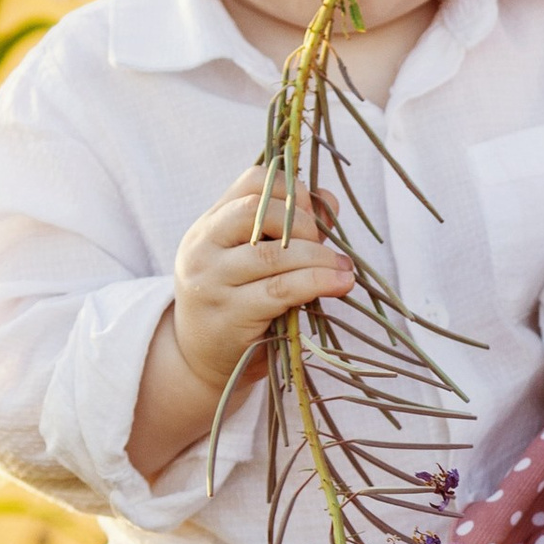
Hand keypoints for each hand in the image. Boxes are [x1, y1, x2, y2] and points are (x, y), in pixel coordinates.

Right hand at [173, 168, 352, 398]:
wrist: (200, 361)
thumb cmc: (238, 304)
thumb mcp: (254, 260)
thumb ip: (287, 227)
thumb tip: (328, 200)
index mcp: (209, 225)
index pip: (251, 182)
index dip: (291, 189)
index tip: (315, 213)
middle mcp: (202, 248)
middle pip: (256, 211)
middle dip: (303, 223)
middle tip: (326, 246)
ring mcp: (211, 282)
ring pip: (272, 254)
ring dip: (318, 257)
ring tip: (343, 268)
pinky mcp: (229, 315)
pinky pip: (280, 290)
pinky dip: (317, 282)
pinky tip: (340, 283)